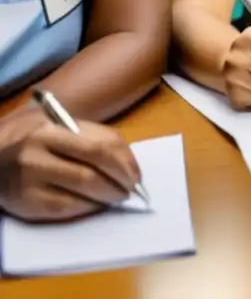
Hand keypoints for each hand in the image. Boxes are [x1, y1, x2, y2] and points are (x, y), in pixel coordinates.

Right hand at [0, 109, 141, 221]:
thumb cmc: (40, 141)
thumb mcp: (64, 128)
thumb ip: (95, 139)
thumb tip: (130, 167)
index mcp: (52, 129)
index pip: (101, 147)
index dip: (126, 164)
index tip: (137, 176)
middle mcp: (37, 154)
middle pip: (92, 174)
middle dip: (119, 185)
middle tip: (131, 191)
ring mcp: (29, 181)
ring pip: (82, 194)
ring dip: (107, 198)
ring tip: (116, 196)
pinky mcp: (26, 203)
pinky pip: (67, 209)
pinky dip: (88, 208)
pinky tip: (95, 204)